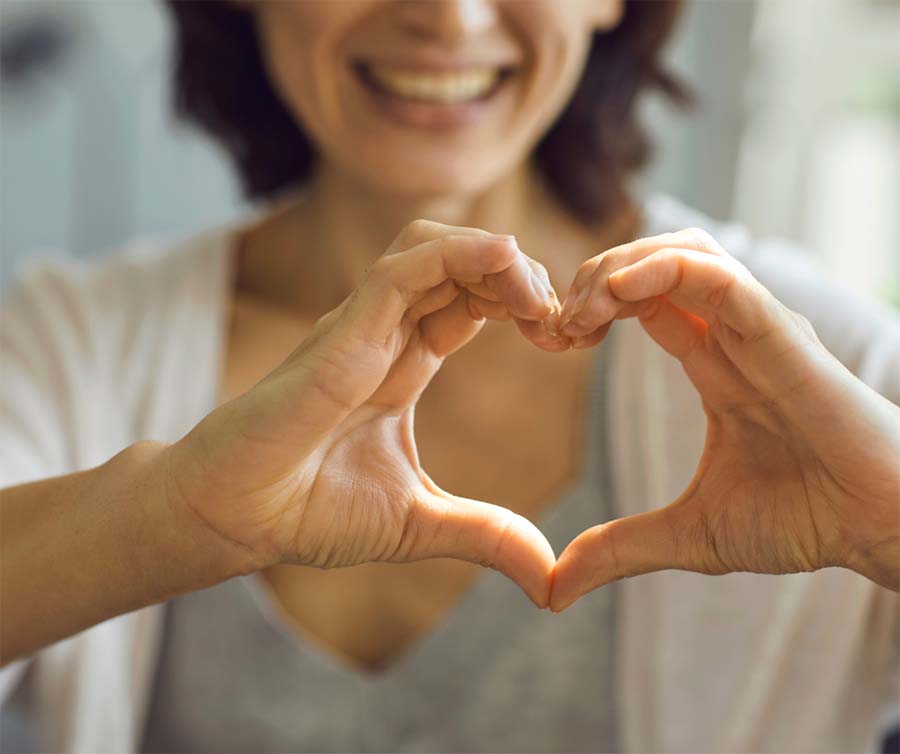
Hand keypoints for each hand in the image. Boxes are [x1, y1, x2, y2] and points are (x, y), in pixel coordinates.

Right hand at [165, 221, 566, 606]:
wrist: (236, 518)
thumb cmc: (308, 511)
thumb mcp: (420, 523)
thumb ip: (486, 535)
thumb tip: (550, 579)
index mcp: (405, 364)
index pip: (473, 302)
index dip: (523, 305)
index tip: (567, 339)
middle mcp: (386, 334)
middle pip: (463, 265)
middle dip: (522, 276)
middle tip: (564, 320)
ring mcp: (362, 327)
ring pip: (434, 248)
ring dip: (496, 257)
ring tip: (538, 298)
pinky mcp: (342, 332)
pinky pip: (403, 268)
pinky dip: (458, 253)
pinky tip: (505, 262)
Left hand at [551, 228, 899, 609]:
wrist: (881, 531)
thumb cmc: (805, 520)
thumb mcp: (690, 535)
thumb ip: (619, 549)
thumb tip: (553, 589)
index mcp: (713, 364)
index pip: (641, 303)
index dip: (589, 308)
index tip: (551, 340)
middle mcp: (732, 335)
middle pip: (654, 264)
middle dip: (592, 278)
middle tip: (554, 323)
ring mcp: (757, 328)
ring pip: (683, 252)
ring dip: (619, 266)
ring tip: (582, 308)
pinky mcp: (781, 335)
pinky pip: (719, 277)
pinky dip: (662, 270)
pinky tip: (617, 292)